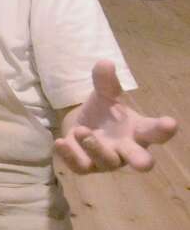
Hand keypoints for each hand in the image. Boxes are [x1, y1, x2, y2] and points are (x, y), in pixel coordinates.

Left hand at [54, 60, 176, 173]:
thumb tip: (105, 62)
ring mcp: (106, 161)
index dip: (163, 129)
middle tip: (143, 163)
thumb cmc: (104, 114)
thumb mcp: (105, 95)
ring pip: (106, 161)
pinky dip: (69, 156)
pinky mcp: (85, 165)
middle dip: (141, 161)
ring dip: (95, 147)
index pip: (154, 131)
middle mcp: (126, 149)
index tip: (170, 123)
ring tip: (82, 130)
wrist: (82, 128)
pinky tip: (60, 143)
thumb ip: (106, 82)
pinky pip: (79, 166)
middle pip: (139, 158)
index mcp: (138, 131)